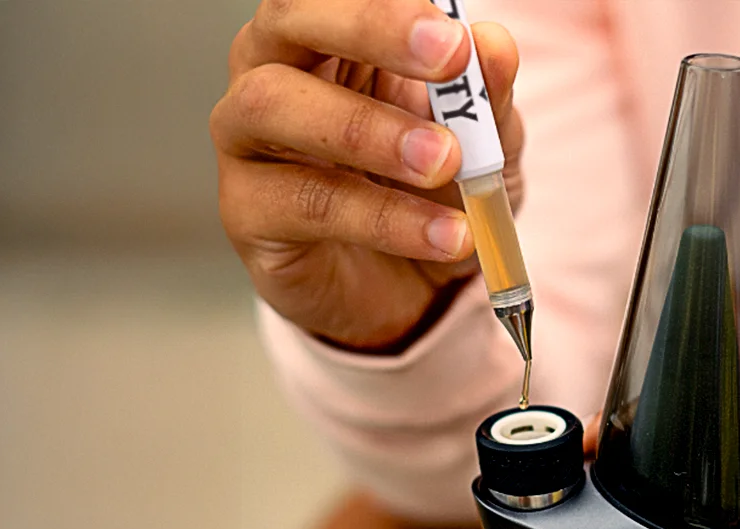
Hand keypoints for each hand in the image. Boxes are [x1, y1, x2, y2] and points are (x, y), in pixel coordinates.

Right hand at [210, 0, 522, 350]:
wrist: (413, 289)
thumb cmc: (432, 192)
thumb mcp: (484, 144)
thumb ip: (485, 96)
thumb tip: (492, 44)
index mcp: (330, 37)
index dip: (387, 0)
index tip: (452, 24)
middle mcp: (275, 71)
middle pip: (289, 18)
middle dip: (372, 27)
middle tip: (449, 58)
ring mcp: (248, 141)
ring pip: (273, 105)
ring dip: (370, 130)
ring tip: (446, 162)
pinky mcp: (248, 213)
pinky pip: (304, 204)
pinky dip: (384, 219)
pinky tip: (443, 235)